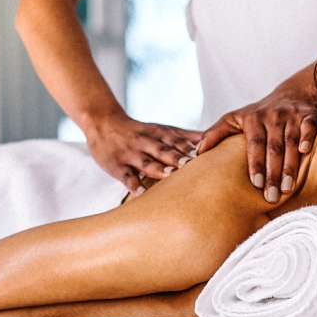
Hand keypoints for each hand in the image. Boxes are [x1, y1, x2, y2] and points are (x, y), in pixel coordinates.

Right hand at [85, 112, 202, 194]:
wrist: (103, 124)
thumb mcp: (162, 129)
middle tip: (192, 167)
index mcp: (160, 133)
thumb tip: (213, 138)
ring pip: (147, 162)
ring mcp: (131, 154)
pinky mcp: (117, 165)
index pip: (177, 141)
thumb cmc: (139, 131)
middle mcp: (147, 142)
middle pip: (164, 151)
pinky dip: (133, 184)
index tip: (205, 156)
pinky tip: (141, 193)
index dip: (190, 148)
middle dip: (178, 158)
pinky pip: (126, 176)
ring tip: (170, 177)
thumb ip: (186, 136)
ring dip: (159, 169)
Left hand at [197, 85, 316, 202]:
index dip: (255, 163)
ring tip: (287, 188)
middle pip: (273, 148)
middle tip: (271, 197)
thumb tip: (197, 153)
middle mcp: (272, 117)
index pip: (254, 144)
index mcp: (253, 119)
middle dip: (272, 173)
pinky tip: (306, 153)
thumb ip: (216, 134)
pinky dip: (308, 138)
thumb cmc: (259, 113)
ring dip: (290, 166)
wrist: (293, 92)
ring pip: (291, 142)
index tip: (256, 184)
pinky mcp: (309, 115)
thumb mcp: (235, 118)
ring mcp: (291, 116)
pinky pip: (309, 127)